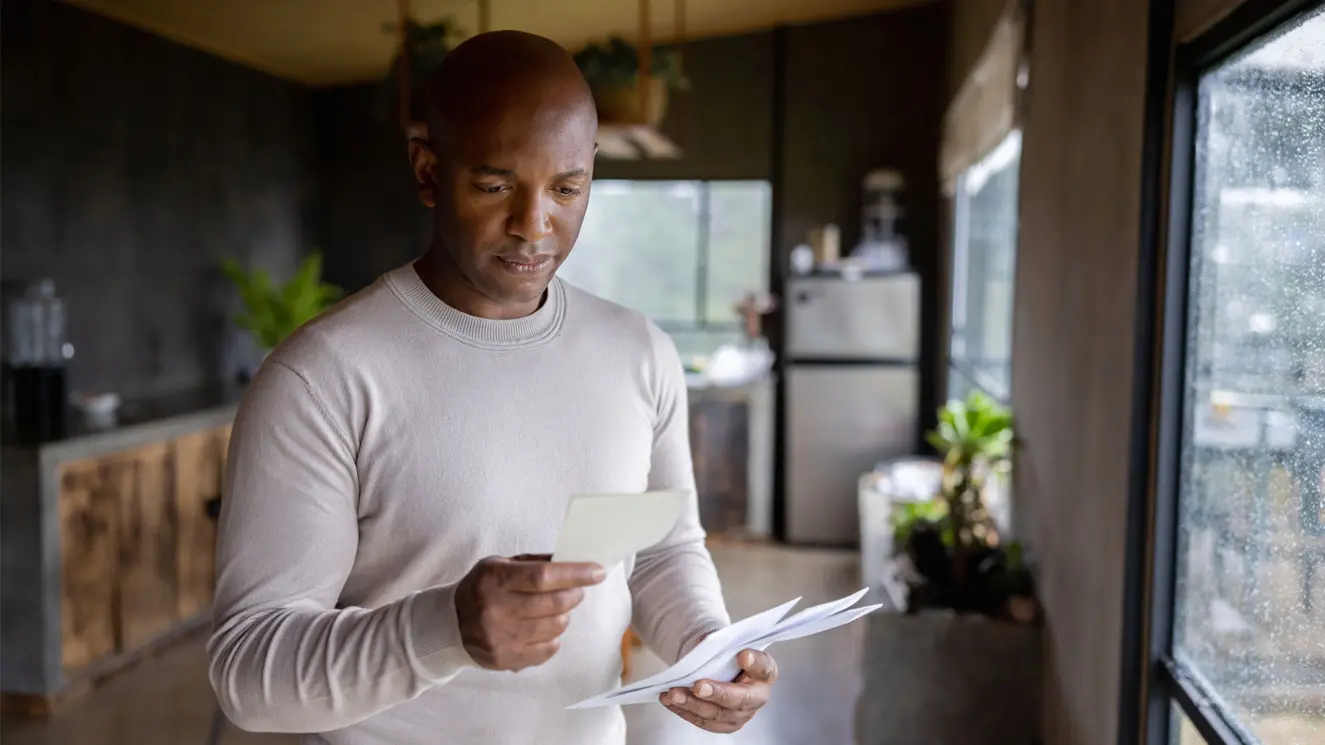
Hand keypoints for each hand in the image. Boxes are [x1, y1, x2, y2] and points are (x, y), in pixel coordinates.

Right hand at [455, 554, 605, 671]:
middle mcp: (497, 610)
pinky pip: (548, 649)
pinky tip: (543, 629)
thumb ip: (534, 563)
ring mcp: (502, 638)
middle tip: (576, 591)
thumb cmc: (481, 588)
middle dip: (575, 595)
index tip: (597, 571)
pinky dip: (554, 637)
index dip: (575, 574)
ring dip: (564, 616)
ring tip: (556, 609)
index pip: (543, 576)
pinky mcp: (507, 659)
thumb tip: (571, 561)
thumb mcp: (499, 565)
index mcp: (496, 580)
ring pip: (555, 627)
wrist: (450, 625)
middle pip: (554, 603)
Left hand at [660, 648, 776, 732]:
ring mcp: (742, 714)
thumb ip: (722, 646)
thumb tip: (703, 647)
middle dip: (717, 693)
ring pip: (717, 714)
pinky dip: (685, 711)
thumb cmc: (729, 657)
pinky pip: (704, 722)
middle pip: (739, 698)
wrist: (725, 671)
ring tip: (673, 693)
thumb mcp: (729, 646)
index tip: (743, 655)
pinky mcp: (726, 724)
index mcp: (765, 672)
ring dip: (692, 704)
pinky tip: (670, 701)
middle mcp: (758, 696)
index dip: (754, 662)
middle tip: (698, 686)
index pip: (764, 667)